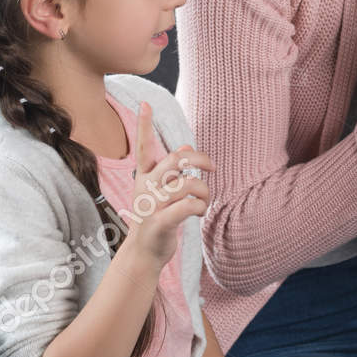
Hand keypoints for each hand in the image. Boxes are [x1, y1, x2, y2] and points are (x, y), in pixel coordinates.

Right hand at [123, 103, 214, 264]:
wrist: (144, 253)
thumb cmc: (156, 219)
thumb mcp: (160, 192)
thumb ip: (171, 171)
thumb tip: (187, 147)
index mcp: (144, 177)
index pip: (143, 147)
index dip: (144, 125)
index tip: (145, 103)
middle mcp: (145, 187)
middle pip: (175, 160)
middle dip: (200, 159)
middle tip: (213, 167)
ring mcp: (151, 205)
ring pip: (188, 183)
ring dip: (204, 191)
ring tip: (204, 200)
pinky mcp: (160, 222)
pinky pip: (188, 205)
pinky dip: (200, 207)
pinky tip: (199, 212)